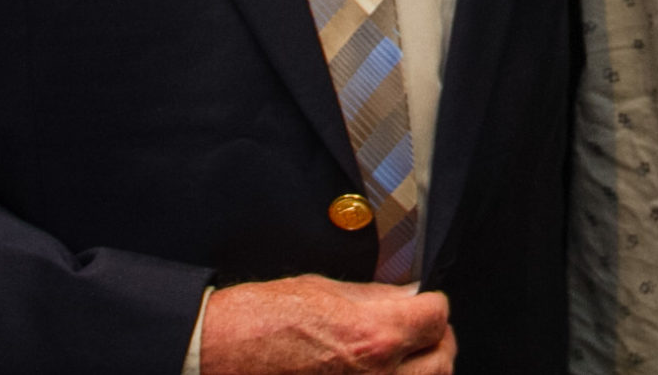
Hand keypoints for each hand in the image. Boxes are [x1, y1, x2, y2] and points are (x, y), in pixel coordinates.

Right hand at [197, 276, 453, 374]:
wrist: (215, 358)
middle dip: (435, 342)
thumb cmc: (256, 323)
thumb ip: (373, 298)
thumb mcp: (322, 291)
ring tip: (402, 360)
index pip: (437, 316)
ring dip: (420, 372)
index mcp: (374, 337)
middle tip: (419, 333)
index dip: (429, 305)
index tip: (422, 305)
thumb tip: (404, 298)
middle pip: (442, 363)